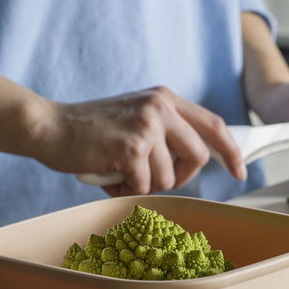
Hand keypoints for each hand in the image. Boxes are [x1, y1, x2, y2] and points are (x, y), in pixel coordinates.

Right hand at [36, 86, 245, 195]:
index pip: (213, 124)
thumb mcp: (136, 116)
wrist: (48, 126)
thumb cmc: (91, 130)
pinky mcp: (131, 148)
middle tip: (152, 180)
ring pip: (170, 177)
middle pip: (198, 157)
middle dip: (181, 178)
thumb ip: (165, 131)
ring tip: (121, 174)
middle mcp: (161, 107)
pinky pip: (144, 186)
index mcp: (166, 98)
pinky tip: (109, 176)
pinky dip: (126, 189)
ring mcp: (147, 126)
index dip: (230, 150)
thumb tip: (195, 161)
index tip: (240, 171)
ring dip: (146, 185)